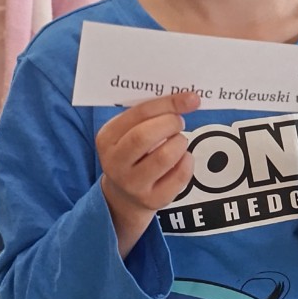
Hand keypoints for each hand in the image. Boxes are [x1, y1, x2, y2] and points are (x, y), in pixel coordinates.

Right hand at [96, 92, 199, 233]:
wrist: (124, 194)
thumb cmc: (134, 152)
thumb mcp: (129, 131)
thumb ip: (150, 114)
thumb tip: (188, 98)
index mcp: (107, 138)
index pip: (138, 114)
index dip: (168, 103)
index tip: (190, 98)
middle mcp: (115, 163)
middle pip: (144, 136)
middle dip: (170, 123)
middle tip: (179, 122)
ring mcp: (133, 184)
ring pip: (164, 156)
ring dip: (180, 142)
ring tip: (178, 141)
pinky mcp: (153, 199)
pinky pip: (179, 176)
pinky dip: (187, 161)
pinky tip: (182, 158)